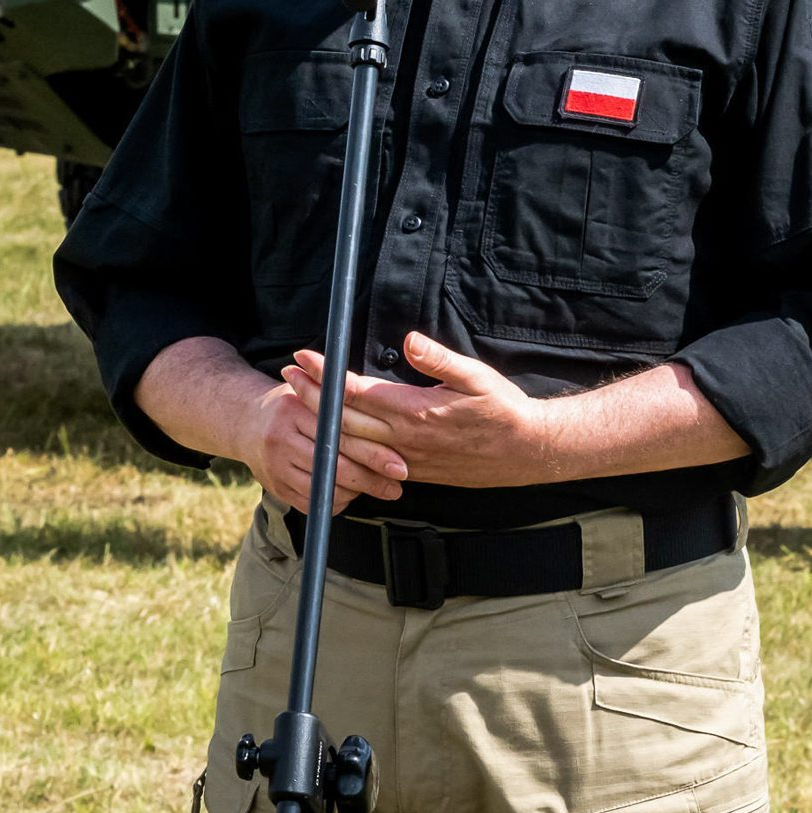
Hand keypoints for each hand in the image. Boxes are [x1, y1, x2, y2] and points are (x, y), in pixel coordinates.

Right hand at [238, 371, 408, 518]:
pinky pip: (312, 503)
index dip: (374, 453)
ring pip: (324, 488)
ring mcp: (276, 466)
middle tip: (395, 487)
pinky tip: (348, 494)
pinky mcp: (275, 487)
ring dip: (355, 493)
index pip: (342, 435)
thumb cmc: (291, 406)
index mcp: (295, 410)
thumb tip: (384, 417)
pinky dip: (335, 502)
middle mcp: (282, 439)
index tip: (400, 465)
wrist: (246, 423)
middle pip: (335, 466)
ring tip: (375, 488)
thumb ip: (340, 402)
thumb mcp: (311, 392)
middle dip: (371, 480)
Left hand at [290, 335, 562, 491]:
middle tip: (287, 374)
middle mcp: (404, 439)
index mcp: (416, 412)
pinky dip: (341, 447)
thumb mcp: (478, 377)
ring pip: (349, 444)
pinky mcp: (411, 471)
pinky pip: (366, 461)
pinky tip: (331, 437)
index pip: (357, 392)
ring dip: (320, 421)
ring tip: (298, 402)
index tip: (303, 357)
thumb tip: (411, 340)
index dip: (326, 374)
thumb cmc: (503, 411)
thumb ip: (440, 360)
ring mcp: (405, 459)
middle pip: (343, 418)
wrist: (524, 453)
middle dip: (310, 395)